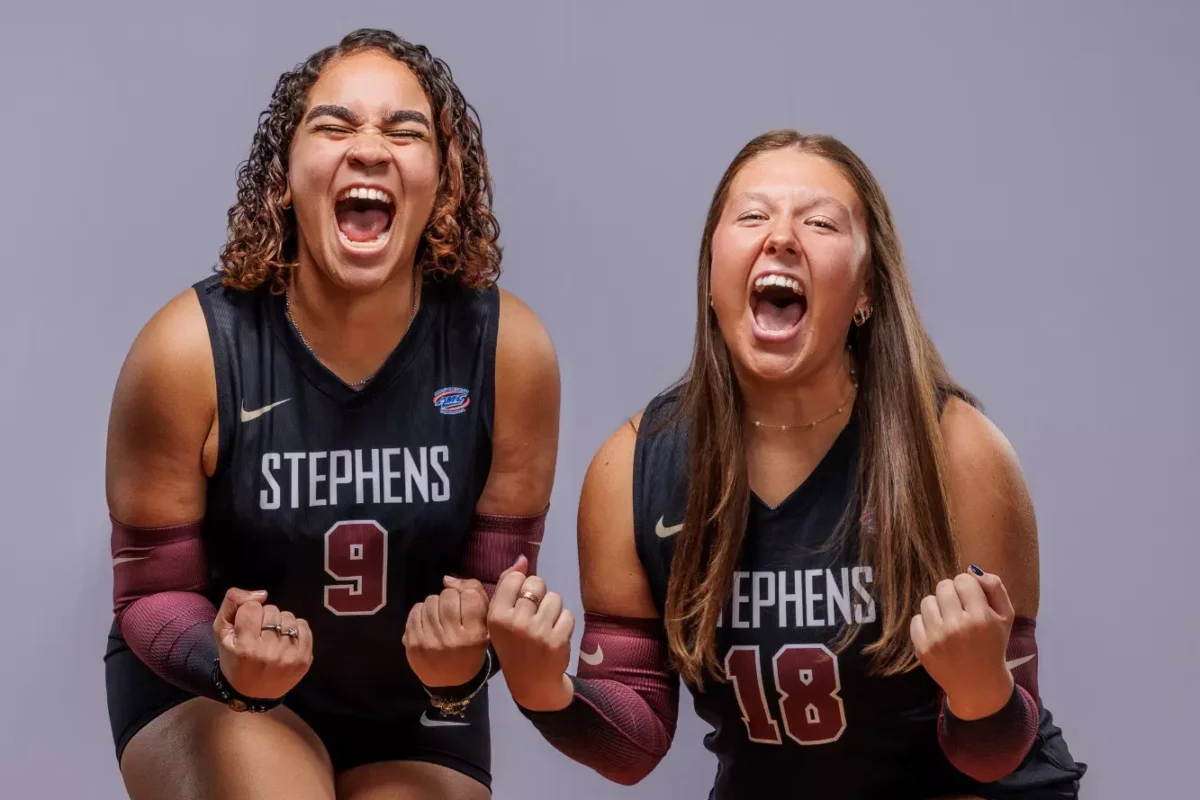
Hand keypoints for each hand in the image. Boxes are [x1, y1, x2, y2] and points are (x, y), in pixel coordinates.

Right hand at [213, 588, 312, 699]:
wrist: (253, 693)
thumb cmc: (235, 659)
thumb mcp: (222, 632)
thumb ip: (233, 603)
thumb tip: (262, 594)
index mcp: (245, 647)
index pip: (252, 607)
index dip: (248, 613)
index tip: (246, 627)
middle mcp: (268, 652)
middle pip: (271, 610)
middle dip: (264, 618)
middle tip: (259, 634)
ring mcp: (289, 656)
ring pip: (288, 616)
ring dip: (280, 622)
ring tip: (272, 638)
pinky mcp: (304, 659)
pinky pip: (304, 626)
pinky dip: (295, 629)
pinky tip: (285, 642)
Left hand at [403, 575, 490, 687]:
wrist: (451, 682)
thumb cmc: (471, 649)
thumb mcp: (484, 625)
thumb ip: (475, 594)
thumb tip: (447, 579)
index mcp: (474, 636)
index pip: (470, 595)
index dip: (467, 596)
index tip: (466, 606)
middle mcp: (451, 639)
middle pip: (448, 596)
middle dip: (451, 599)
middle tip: (452, 612)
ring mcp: (429, 642)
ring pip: (430, 601)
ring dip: (436, 604)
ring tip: (440, 617)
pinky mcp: (412, 644)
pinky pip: (415, 611)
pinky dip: (422, 611)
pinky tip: (428, 622)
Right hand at [487, 557, 574, 711]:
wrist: (532, 683)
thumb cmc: (513, 645)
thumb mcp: (501, 619)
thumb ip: (507, 586)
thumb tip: (522, 559)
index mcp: (496, 616)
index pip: (514, 578)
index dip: (521, 586)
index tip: (519, 603)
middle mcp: (515, 622)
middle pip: (536, 583)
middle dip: (538, 595)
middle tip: (533, 616)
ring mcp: (537, 631)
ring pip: (555, 597)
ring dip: (553, 610)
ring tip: (544, 627)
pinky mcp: (557, 640)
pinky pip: (568, 614)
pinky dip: (564, 623)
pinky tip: (554, 637)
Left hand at [911, 567, 1015, 719]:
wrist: (978, 685)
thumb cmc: (993, 645)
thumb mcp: (1006, 617)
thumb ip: (994, 588)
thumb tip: (971, 569)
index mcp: (981, 617)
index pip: (963, 580)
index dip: (967, 587)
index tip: (971, 599)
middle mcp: (958, 626)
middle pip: (943, 586)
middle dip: (952, 594)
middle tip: (959, 609)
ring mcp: (937, 638)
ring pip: (928, 600)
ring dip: (938, 607)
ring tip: (948, 621)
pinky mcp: (922, 648)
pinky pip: (916, 619)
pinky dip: (926, 623)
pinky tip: (938, 634)